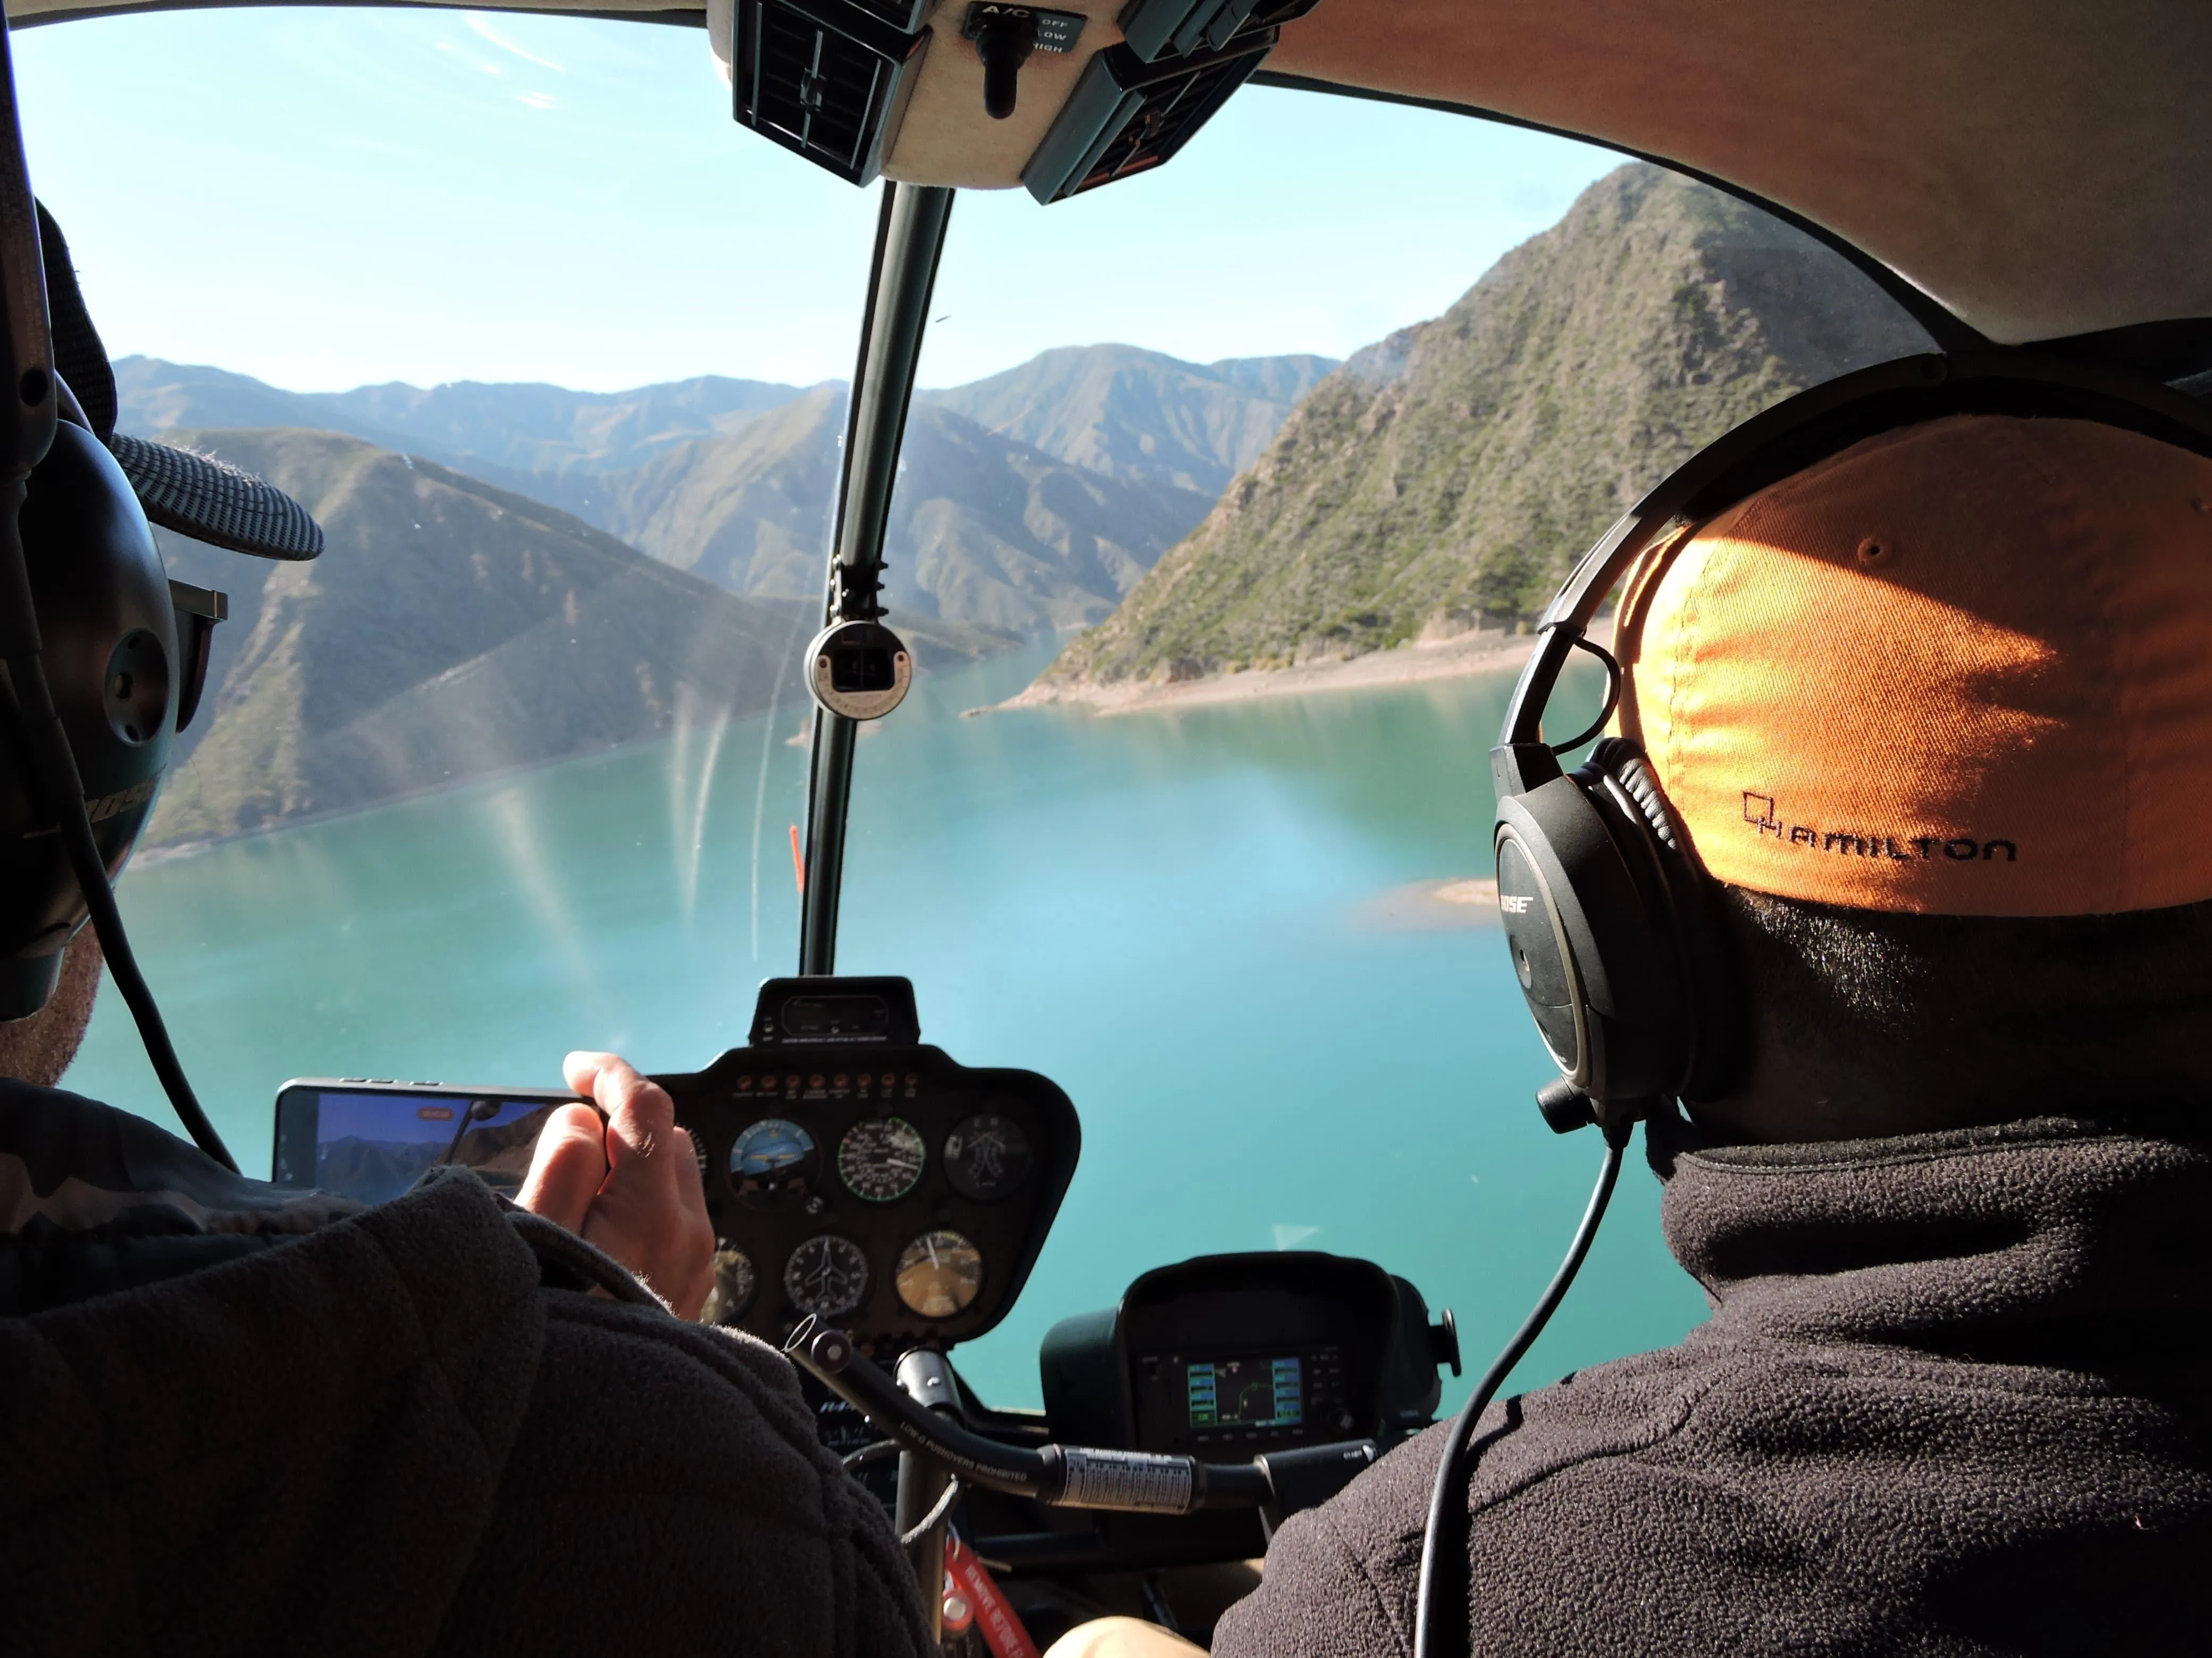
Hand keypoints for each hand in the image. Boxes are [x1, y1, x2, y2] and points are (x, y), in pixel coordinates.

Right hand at [517, 1052, 715, 1320]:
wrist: (599, 1436)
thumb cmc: (559, 1336)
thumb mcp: (536, 1241)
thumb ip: (562, 1166)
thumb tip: (582, 1120)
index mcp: (652, 1207)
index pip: (647, 1105)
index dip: (609, 1074)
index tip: (577, 1068)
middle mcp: (689, 1229)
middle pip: (667, 1137)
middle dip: (620, 1122)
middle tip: (563, 1141)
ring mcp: (697, 1261)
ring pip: (671, 1180)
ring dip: (630, 1167)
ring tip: (572, 1195)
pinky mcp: (692, 1289)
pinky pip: (672, 1221)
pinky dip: (639, 1204)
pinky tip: (596, 1235)